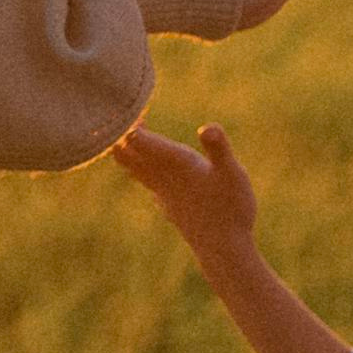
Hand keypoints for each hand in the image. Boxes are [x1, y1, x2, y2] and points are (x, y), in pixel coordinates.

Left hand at [113, 118, 260, 264]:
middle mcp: (161, 177)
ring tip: (131, 128)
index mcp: (174, 164)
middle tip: (125, 110)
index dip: (128, 120)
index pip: (137, 139)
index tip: (126, 101)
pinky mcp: (168, 203)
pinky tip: (147, 161)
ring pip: (131, 166)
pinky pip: (143, 180)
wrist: (224, 251)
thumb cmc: (231, 209)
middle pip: (124, 152)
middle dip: (119, 132)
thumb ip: (219, 149)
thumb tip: (208, 128)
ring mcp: (161, 192)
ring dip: (127, 147)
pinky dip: (138, 164)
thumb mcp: (232, 174)